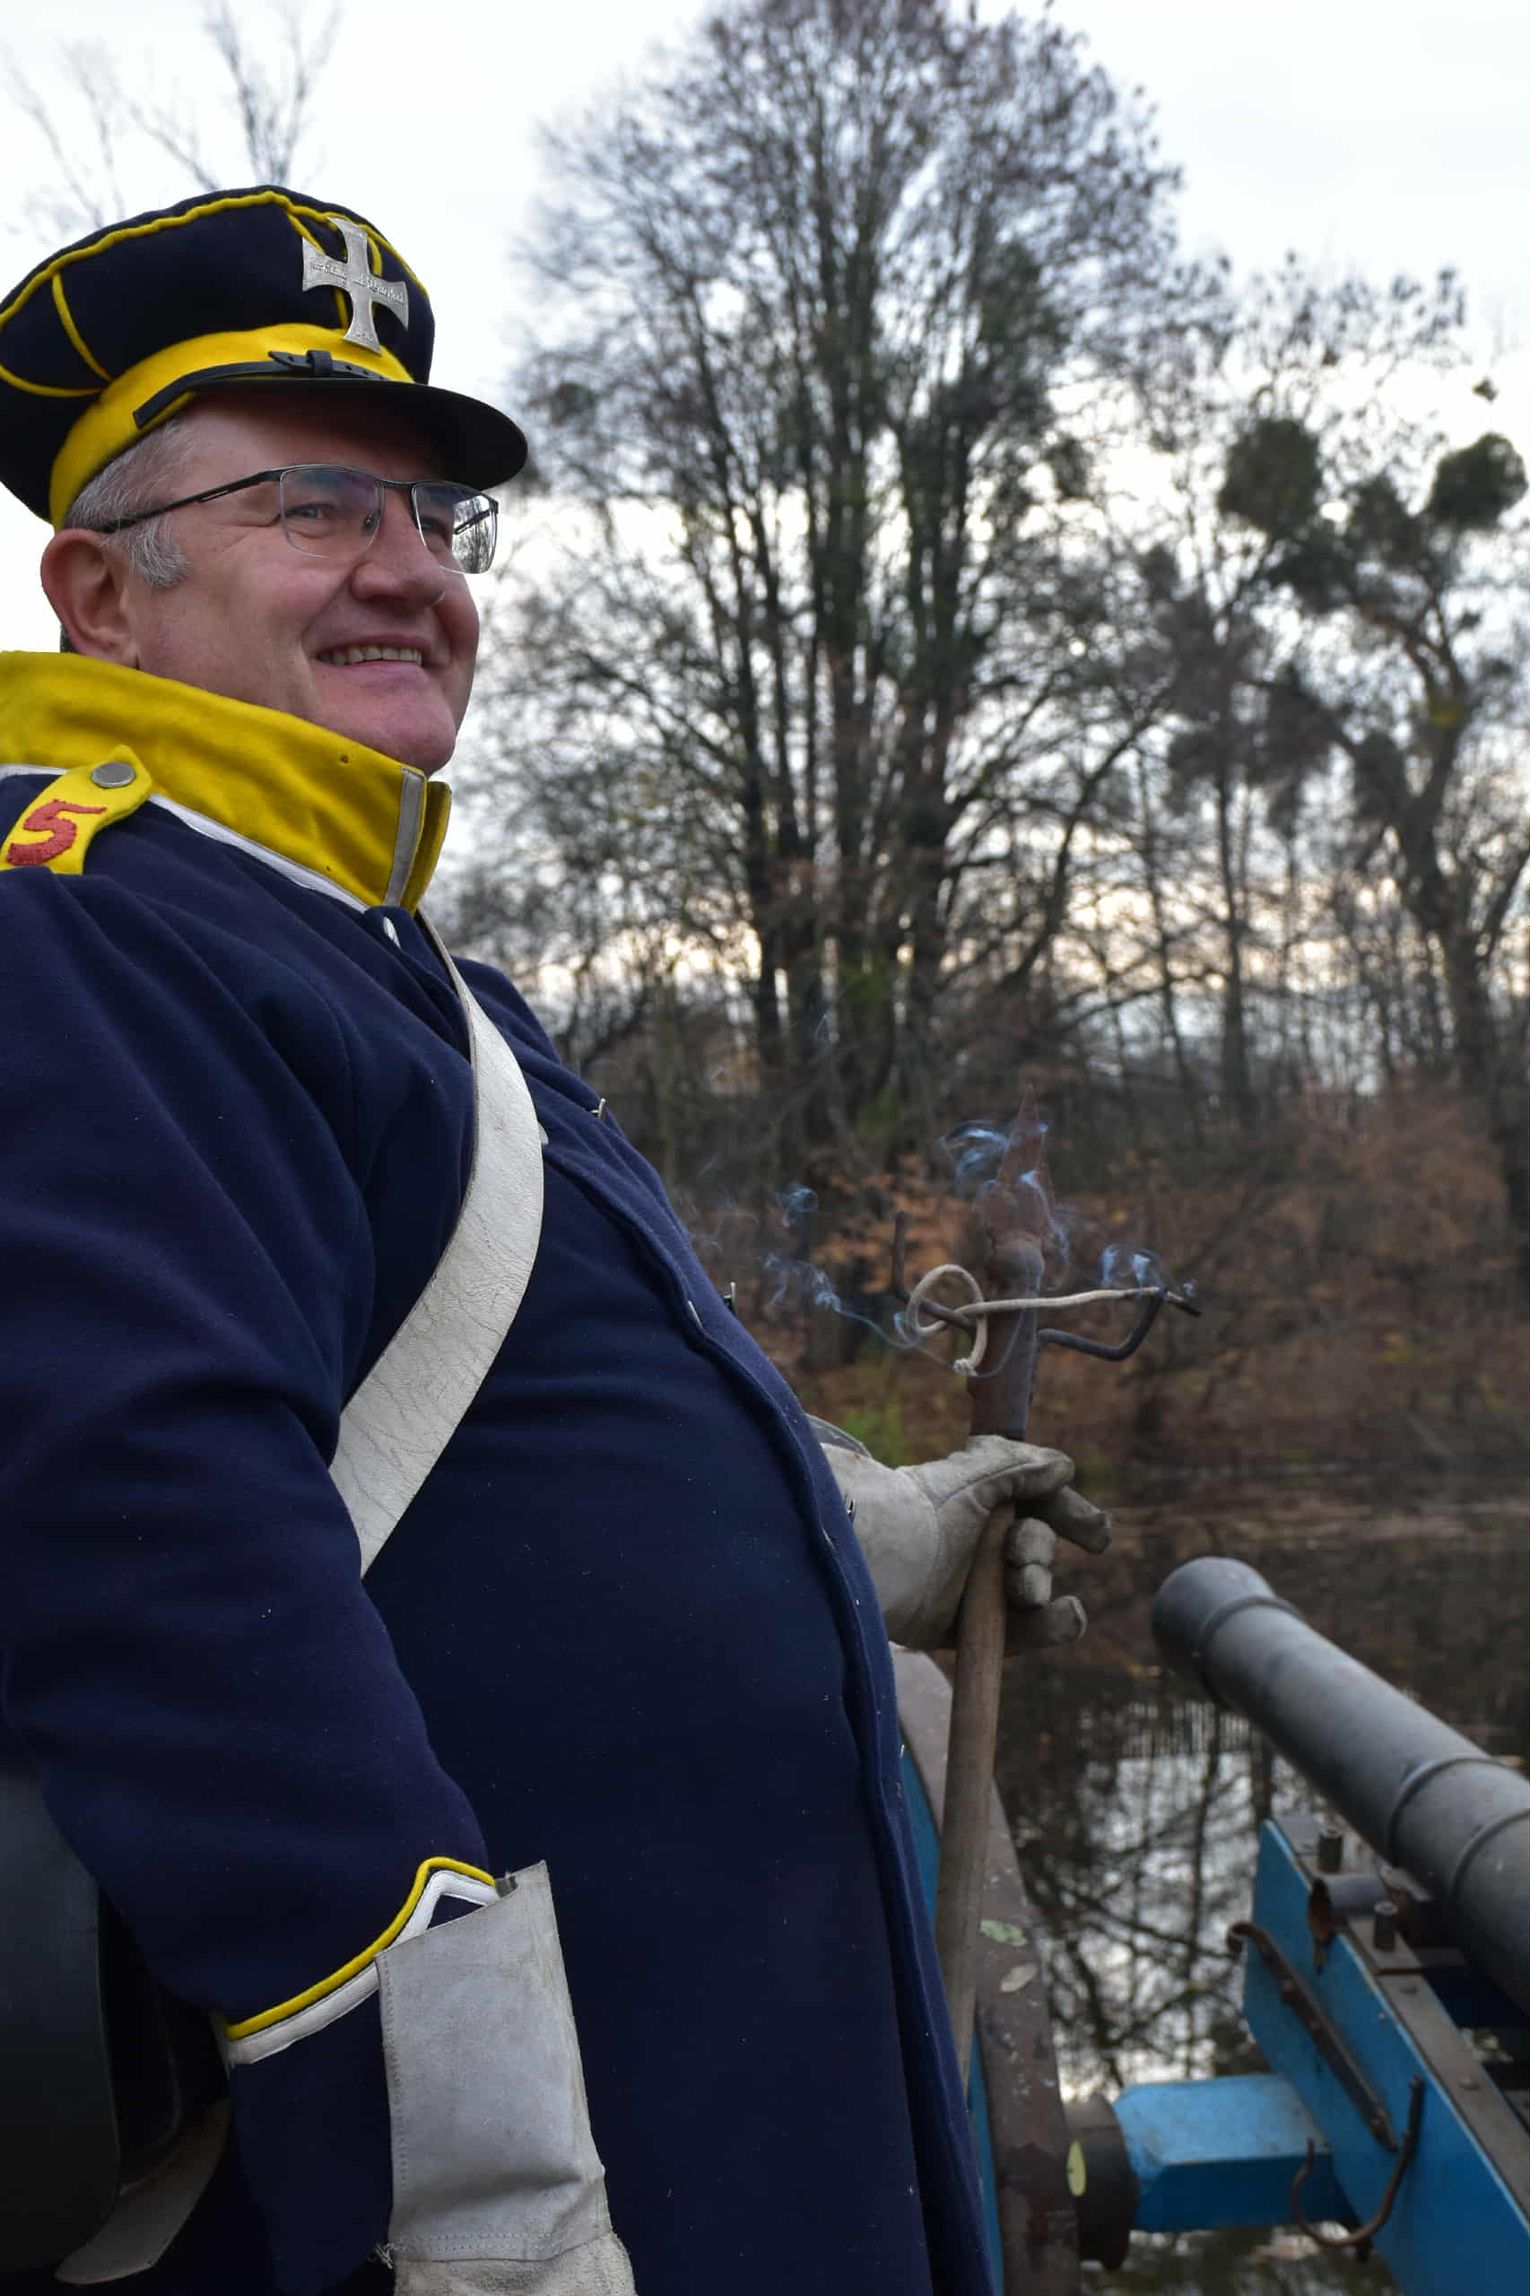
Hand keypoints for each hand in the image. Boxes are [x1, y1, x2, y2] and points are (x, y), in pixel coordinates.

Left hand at [820, 1433, 1109, 1651]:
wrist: (881, 1560)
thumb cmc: (924, 1510)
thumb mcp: (976, 1477)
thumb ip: (1021, 1468)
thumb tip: (1063, 1465)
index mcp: (980, 1502)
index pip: (1039, 1505)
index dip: (1071, 1516)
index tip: (1097, 1537)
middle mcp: (978, 1544)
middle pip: (1037, 1549)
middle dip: (1037, 1552)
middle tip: (1017, 1560)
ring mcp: (972, 1588)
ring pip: (1034, 1593)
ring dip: (1041, 1590)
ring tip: (1024, 1591)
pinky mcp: (964, 1628)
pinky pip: (1019, 1633)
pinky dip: (1050, 1627)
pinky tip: (1072, 1614)